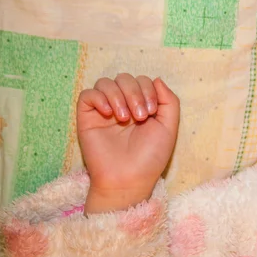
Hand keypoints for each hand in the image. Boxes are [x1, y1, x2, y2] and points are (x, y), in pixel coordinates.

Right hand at [77, 74, 179, 212]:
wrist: (129, 178)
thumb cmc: (150, 157)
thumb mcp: (169, 127)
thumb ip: (169, 101)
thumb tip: (157, 79)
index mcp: (142, 105)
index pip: (142, 81)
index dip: (148, 90)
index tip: (151, 112)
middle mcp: (123, 105)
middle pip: (124, 78)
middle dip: (134, 93)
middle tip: (140, 116)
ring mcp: (104, 110)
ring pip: (106, 82)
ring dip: (118, 95)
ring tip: (125, 118)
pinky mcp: (87, 117)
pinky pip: (87, 94)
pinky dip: (99, 98)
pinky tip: (108, 114)